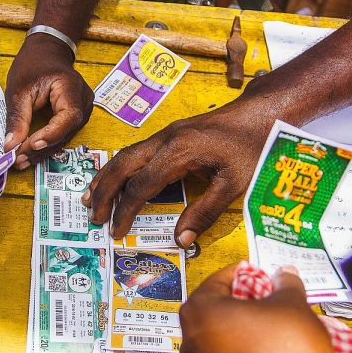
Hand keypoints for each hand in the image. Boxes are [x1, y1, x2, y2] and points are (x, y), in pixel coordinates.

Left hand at [3, 34, 92, 168]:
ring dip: (42, 150)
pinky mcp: (75, 116)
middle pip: (66, 131)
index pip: (68, 117)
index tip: (30, 145)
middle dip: (41, 148)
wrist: (46, 52)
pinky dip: (46, 143)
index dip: (51, 134)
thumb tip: (10, 145)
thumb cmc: (33, 65)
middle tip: (18, 160)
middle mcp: (83, 101)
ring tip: (21, 160)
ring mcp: (82, 109)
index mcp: (72, 88)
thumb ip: (17, 117)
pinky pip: (62, 133)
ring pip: (64, 137)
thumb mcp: (19, 89)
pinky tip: (29, 152)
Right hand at [86, 98, 271, 246]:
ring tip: (90, 198)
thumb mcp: (235, 184)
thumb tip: (181, 240)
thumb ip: (205, 212)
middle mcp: (166, 139)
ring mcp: (166, 133)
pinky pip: (137, 151)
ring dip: (107, 177)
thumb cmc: (252, 146)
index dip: (125, 210)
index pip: (141, 185)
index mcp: (179, 152)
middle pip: (123, 165)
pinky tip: (116, 178)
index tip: (116, 231)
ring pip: (126, 155)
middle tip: (93, 217)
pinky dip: (121, 167)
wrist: (261, 112)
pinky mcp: (171, 133)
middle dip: (104, 192)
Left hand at [179, 265, 331, 352]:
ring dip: (246, 334)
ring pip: (224, 341)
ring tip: (277, 332)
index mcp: (199, 310)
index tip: (267, 277)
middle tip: (273, 303)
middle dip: (246, 305)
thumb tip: (284, 272)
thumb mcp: (292, 304)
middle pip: (219, 312)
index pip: (221, 279)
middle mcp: (190, 340)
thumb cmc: (284, 346)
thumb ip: (286, 284)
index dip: (247, 274)